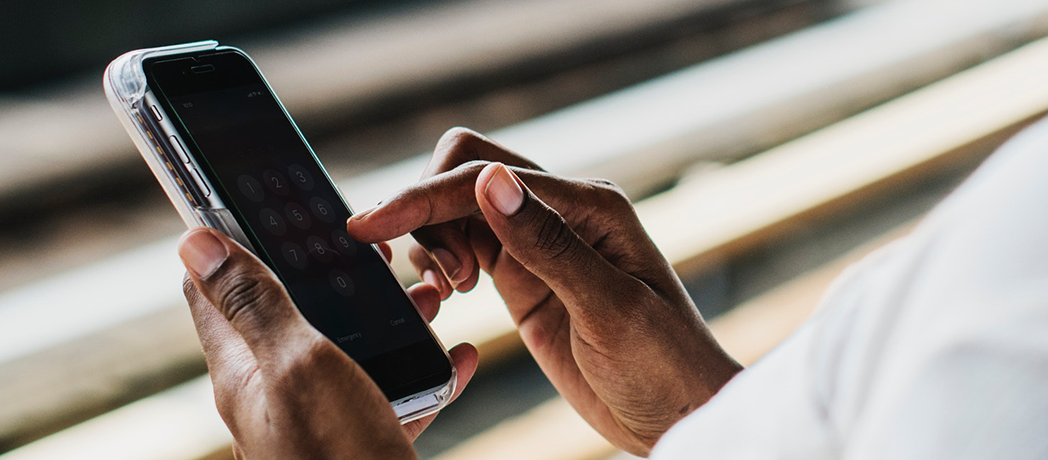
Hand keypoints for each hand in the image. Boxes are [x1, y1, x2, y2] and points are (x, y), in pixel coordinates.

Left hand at [177, 228, 478, 458]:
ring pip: (351, 347)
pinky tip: (456, 356)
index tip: (264, 199)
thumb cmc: (334, 456)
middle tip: (377, 247)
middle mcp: (275, 391)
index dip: (231, 237)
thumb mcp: (295, 363)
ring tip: (430, 294)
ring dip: (390, 316)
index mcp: (243, 366)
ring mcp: (319, 417)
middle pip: (294, 310)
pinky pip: (394, 393)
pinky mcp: (362, 440)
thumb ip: (253, 302)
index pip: (213, 287)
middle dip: (334, 272)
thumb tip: (192, 238)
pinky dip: (426, 370)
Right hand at [347, 128, 740, 454]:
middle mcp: (563, 211)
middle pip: (466, 170)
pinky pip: (465, 245)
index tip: (370, 226)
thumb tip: (491, 183)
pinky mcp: (523, 277)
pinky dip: (441, 260)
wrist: (677, 413)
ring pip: (459, 207)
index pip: (488, 176)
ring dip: (434, 239)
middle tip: (445, 280)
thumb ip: (548, 246)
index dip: (424, 195)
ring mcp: (540, 243)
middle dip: (428, 209)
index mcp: (590, 205)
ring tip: (454, 292)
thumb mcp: (609, 309)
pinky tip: (452, 295)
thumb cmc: (663, 363)